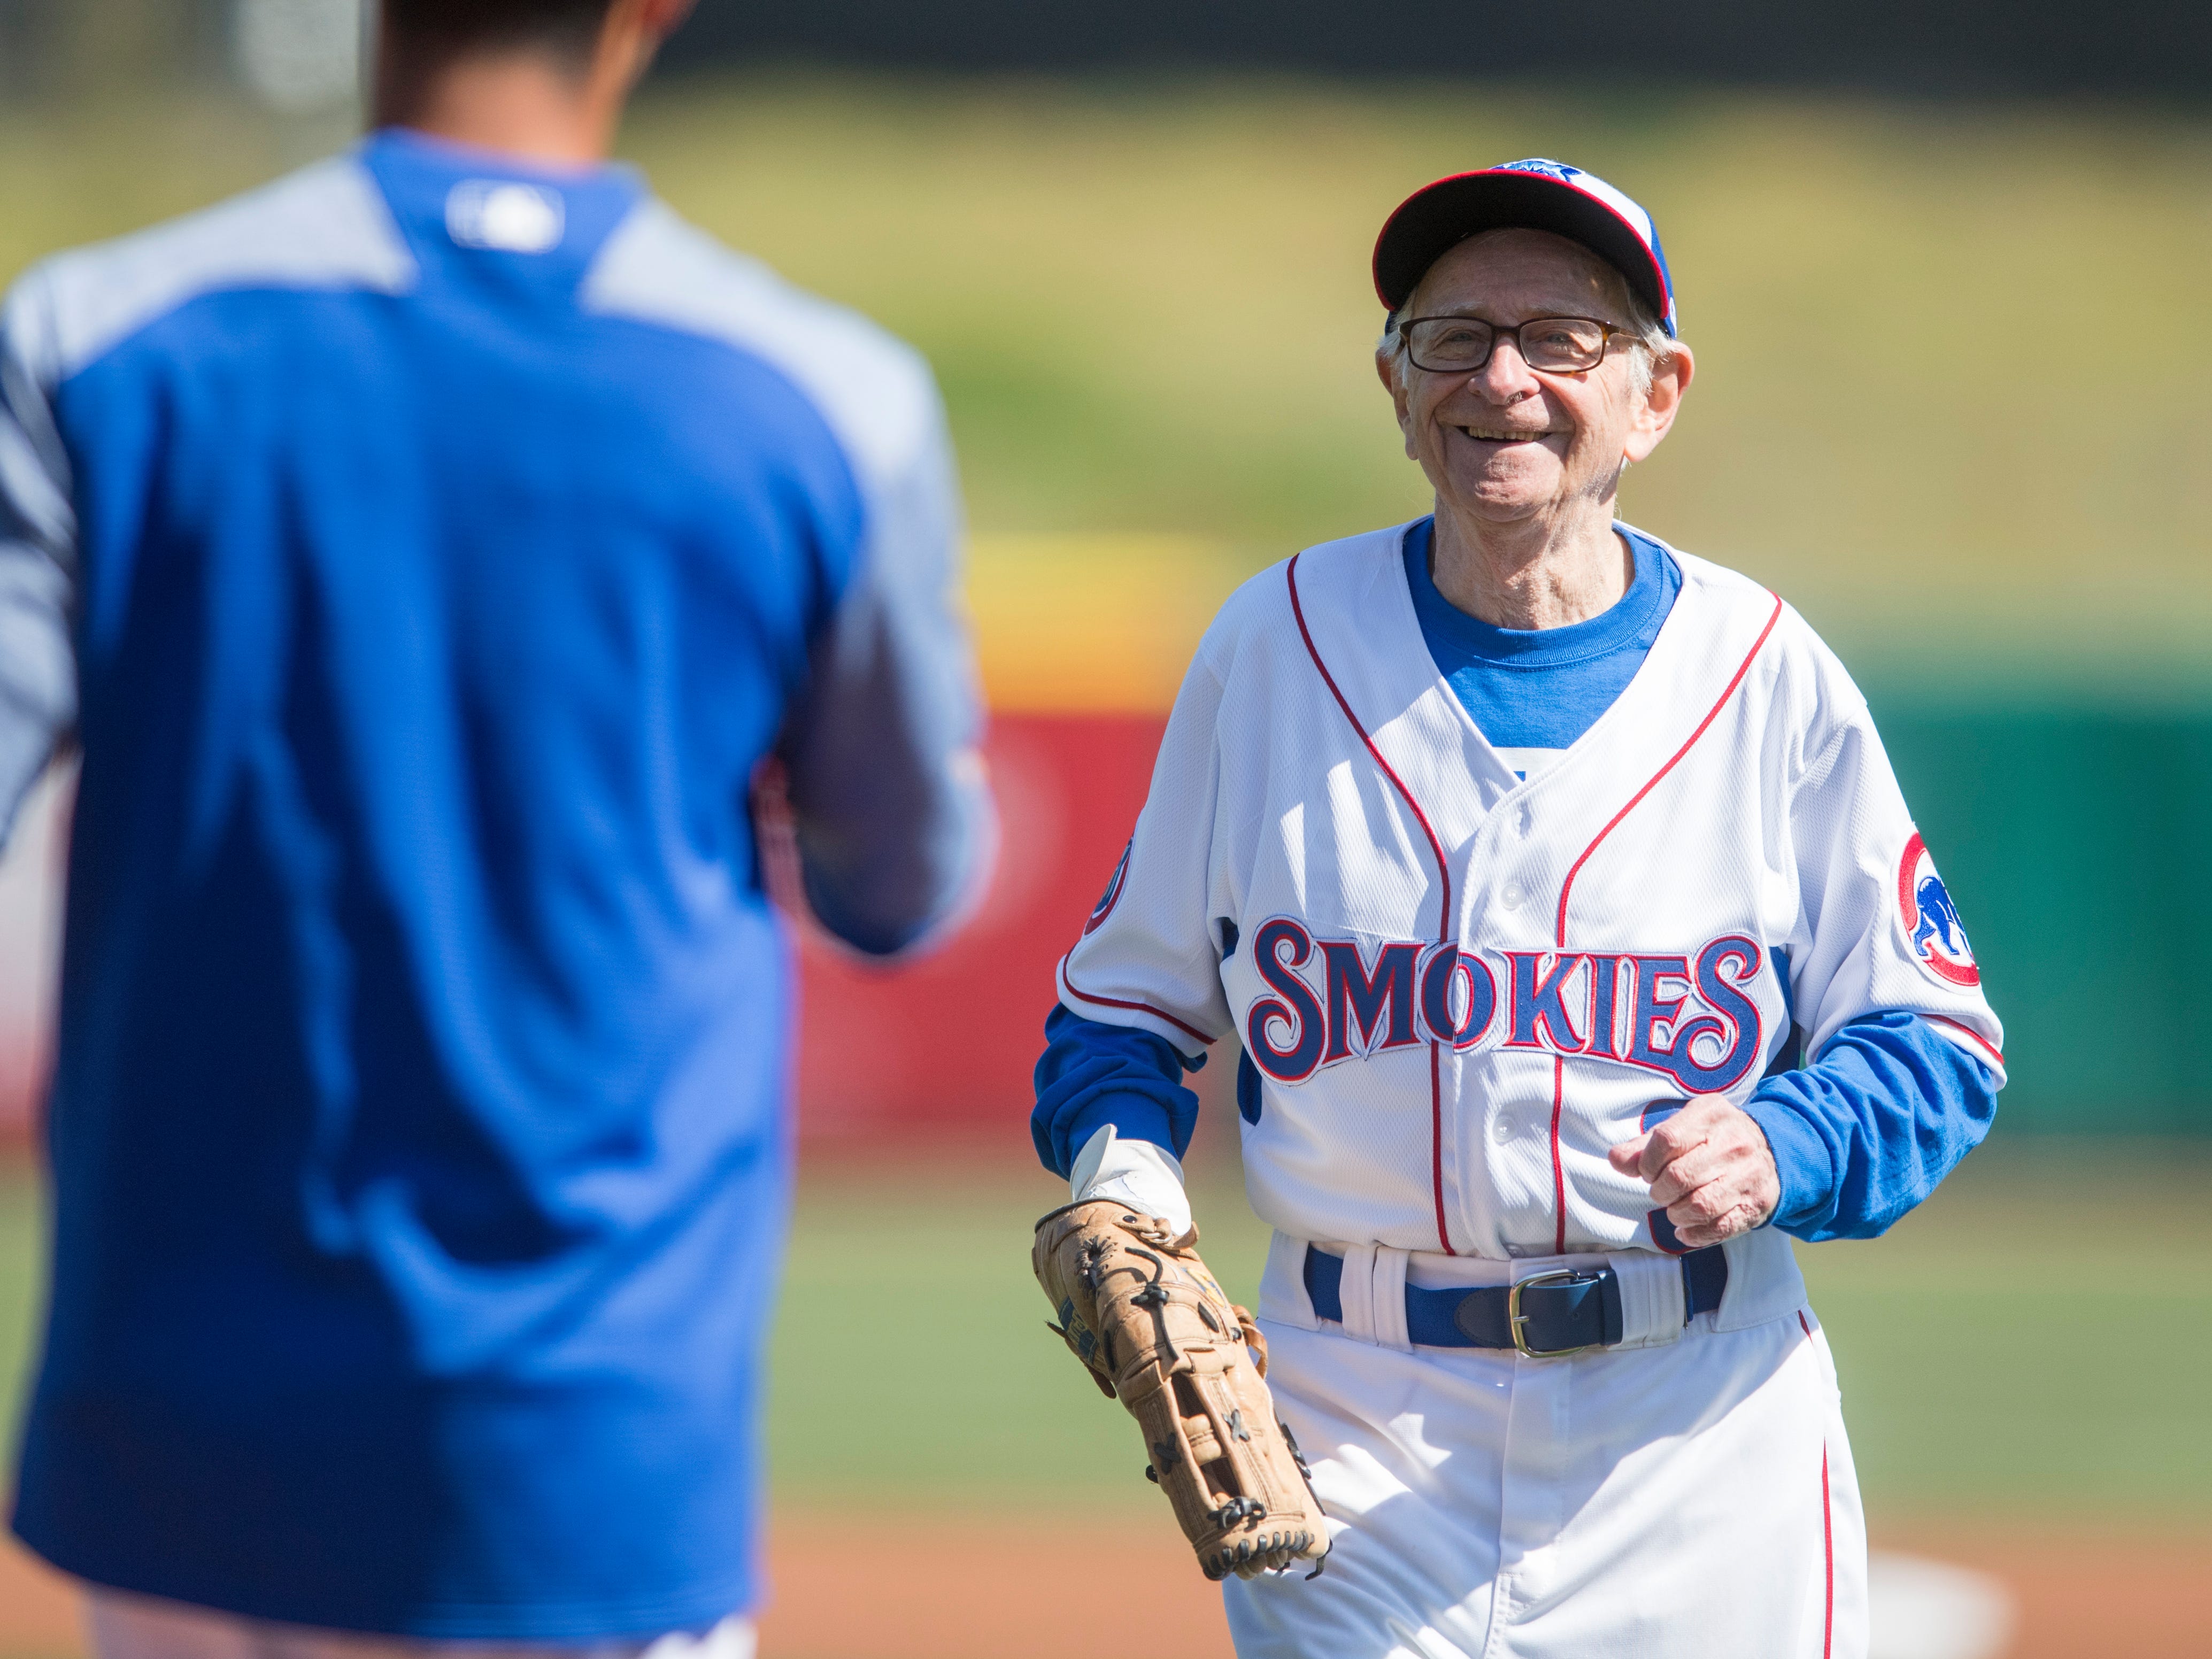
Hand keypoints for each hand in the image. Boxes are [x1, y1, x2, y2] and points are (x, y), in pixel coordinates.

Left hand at [1606, 1096, 1779, 1247]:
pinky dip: (1695, 1235)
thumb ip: (1645, 1144)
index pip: (1666, 1139)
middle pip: (1679, 1176)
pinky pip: (1720, 1228)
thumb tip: (1616, 1160)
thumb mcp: (1683, 1127)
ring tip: (1674, 1209)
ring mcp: (1748, 1176)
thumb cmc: (1715, 1137)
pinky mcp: (1757, 1205)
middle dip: (1660, 1191)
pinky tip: (1685, 1229)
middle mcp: (1734, 1144)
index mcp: (1710, 1115)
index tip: (1647, 1171)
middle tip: (1661, 1191)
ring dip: (1676, 1214)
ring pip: (1699, 1206)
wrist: (1773, 1148)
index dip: (1647, 1162)